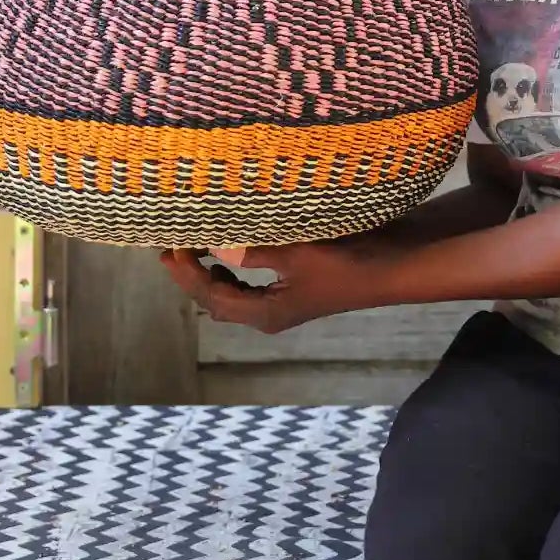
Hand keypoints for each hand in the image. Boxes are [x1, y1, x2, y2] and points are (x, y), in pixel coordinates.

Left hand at [159, 238, 387, 334]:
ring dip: (212, 275)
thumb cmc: (343, 262)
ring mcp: (283, 304)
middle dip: (192, 277)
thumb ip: (252, 250)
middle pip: (218, 301)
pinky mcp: (295, 289)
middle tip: (172, 249)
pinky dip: (233, 270)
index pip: (211, 296)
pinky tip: (231, 252)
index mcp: (265, 313)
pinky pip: (250, 286)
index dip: (187, 274)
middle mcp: (270, 314)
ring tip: (194, 251)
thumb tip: (212, 245)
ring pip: (233, 296)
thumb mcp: (295, 253)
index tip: (170, 248)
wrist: (389, 268)